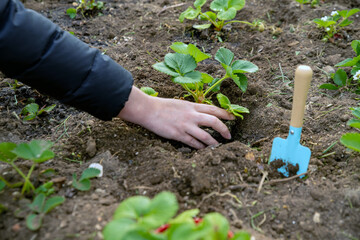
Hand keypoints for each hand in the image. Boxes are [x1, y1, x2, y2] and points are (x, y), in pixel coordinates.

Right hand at [117, 87, 234, 148]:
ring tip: (217, 146)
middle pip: (214, 122)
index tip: (233, 118)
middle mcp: (192, 115)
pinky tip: (203, 150)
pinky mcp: (178, 135)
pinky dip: (200, 147)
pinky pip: (193, 143)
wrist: (149, 110)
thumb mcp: (180, 104)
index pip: (213, 109)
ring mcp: (186, 126)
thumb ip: (192, 109)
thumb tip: (201, 114)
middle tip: (228, 136)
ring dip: (213, 142)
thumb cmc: (163, 106)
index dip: (225, 114)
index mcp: (192, 106)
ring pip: (205, 136)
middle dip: (224, 129)